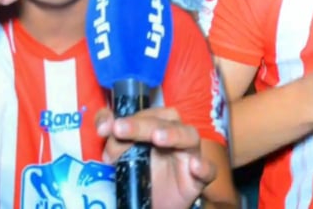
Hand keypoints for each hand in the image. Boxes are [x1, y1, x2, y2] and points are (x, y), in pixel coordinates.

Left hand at [97, 107, 216, 208]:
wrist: (153, 205)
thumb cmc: (143, 176)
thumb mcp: (123, 157)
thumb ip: (114, 139)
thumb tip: (103, 124)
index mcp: (159, 128)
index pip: (147, 114)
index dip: (128, 117)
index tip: (104, 128)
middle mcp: (176, 137)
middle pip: (167, 121)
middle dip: (142, 124)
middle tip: (119, 129)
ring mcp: (190, 156)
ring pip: (190, 137)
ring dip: (174, 134)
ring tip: (158, 138)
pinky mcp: (198, 179)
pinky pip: (209, 170)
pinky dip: (204, 167)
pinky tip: (194, 166)